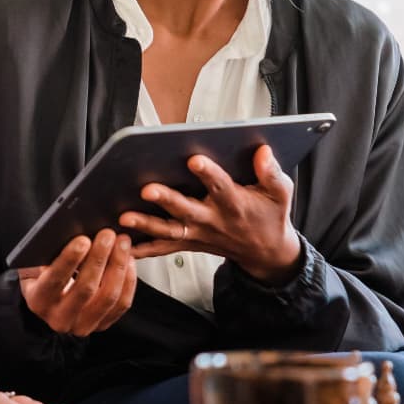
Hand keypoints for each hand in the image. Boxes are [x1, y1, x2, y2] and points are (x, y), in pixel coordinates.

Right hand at [18, 228, 135, 336]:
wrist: (49, 302)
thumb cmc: (42, 277)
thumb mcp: (35, 265)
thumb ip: (49, 255)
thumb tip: (72, 234)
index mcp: (38, 301)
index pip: (54, 280)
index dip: (69, 259)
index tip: (83, 240)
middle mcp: (59, 318)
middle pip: (86, 288)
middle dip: (99, 257)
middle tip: (108, 235)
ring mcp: (82, 325)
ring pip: (108, 296)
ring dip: (118, 266)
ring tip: (122, 244)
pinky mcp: (102, 325)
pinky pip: (122, 303)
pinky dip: (128, 280)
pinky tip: (128, 261)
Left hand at [123, 145, 301, 282]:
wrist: (266, 251)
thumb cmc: (269, 215)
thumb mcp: (280, 194)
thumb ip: (271, 173)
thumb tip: (262, 151)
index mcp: (235, 203)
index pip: (220, 186)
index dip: (208, 173)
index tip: (193, 159)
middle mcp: (212, 219)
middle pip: (186, 209)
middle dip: (166, 199)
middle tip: (146, 189)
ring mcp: (198, 233)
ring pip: (169, 229)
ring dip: (145, 224)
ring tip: (124, 217)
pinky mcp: (189, 243)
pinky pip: (163, 248)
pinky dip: (142, 248)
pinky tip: (122, 245)